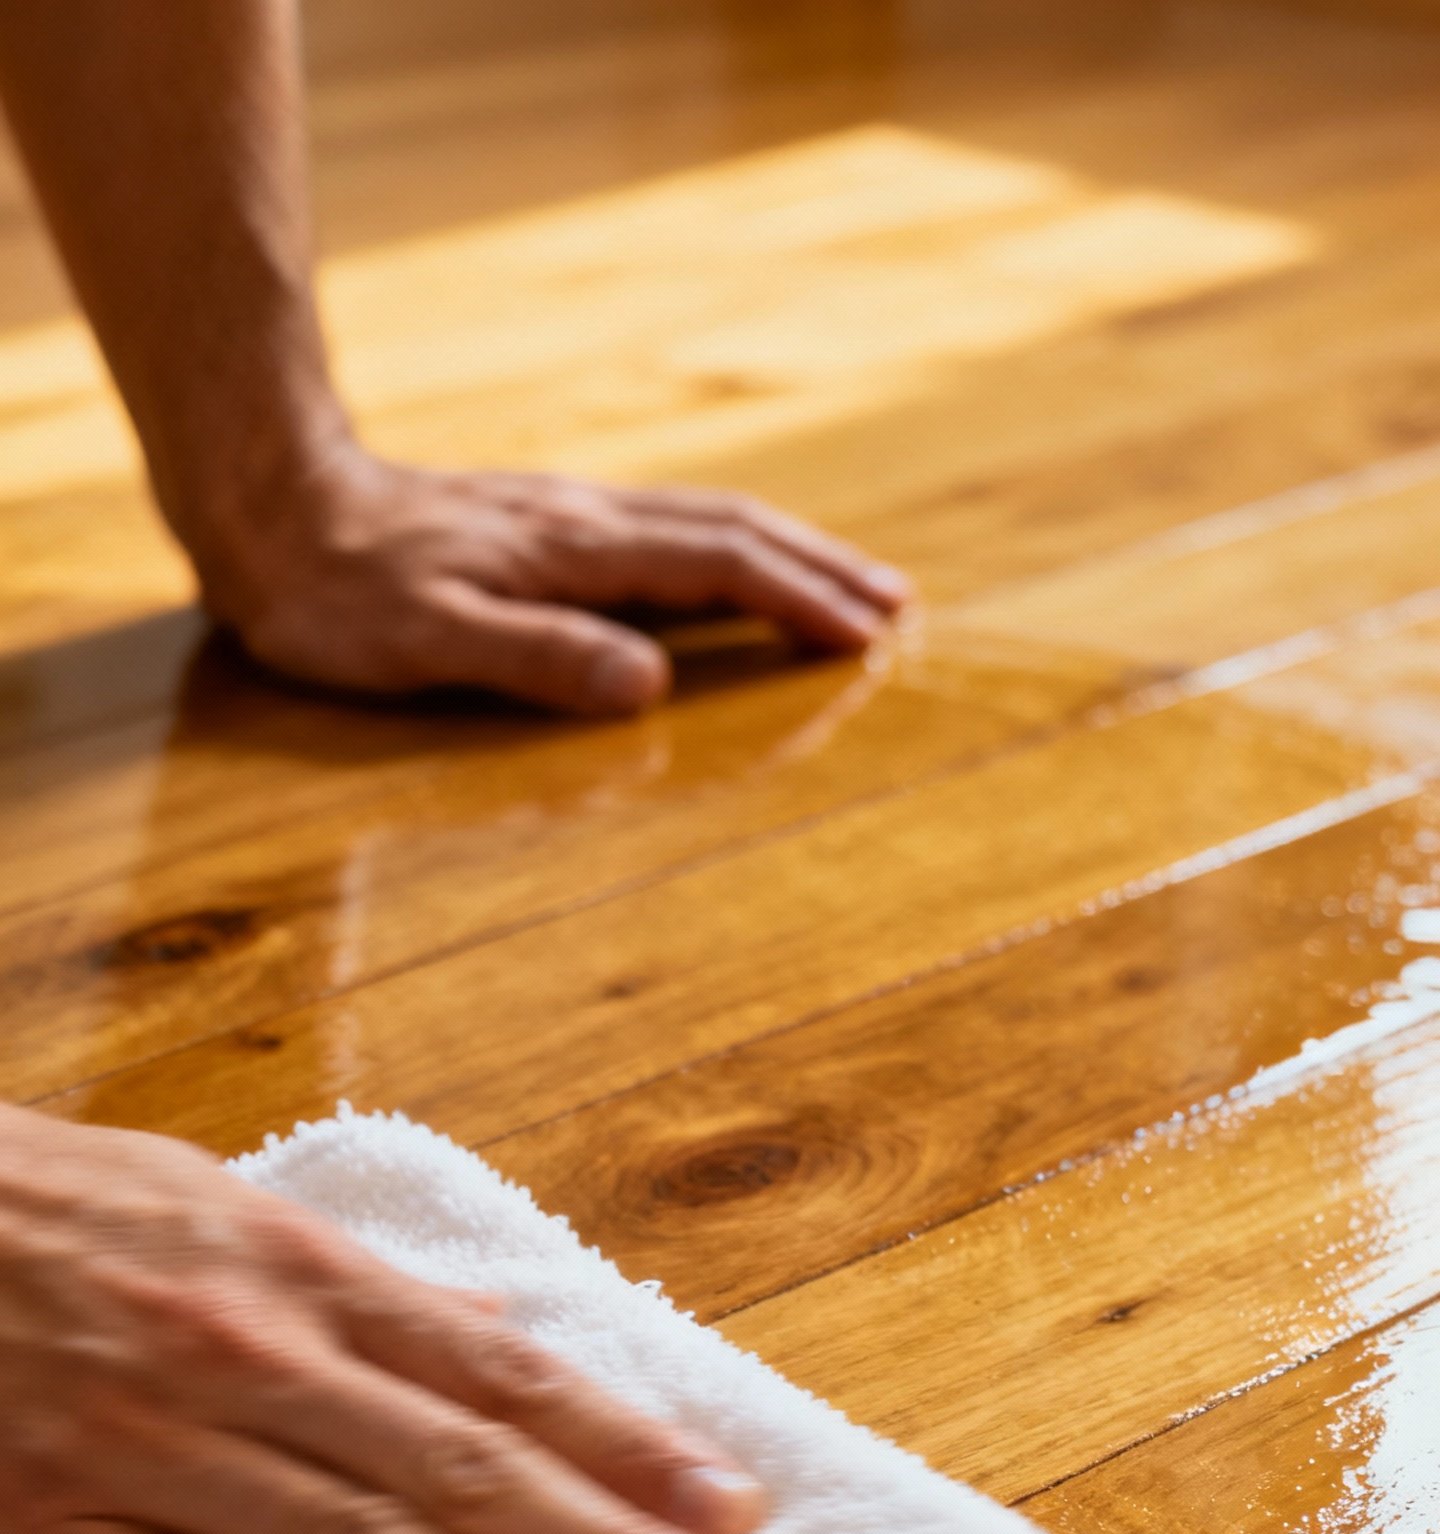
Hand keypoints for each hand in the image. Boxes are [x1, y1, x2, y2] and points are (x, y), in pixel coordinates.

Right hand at [0, 1109, 772, 1533]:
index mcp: (300, 1277)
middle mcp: (250, 1359)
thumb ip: (355, 1289)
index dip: (625, 1447)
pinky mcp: (41, 1525)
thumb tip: (496, 1331)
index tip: (729, 1512)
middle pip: (463, 1473)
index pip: (503, 1376)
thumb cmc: (41, 1207)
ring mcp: (146, 1446)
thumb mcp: (214, 1207)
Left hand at [196, 443, 909, 711]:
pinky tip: (727, 573)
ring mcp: (564, 516)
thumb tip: (650, 685)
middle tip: (897, 607)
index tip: (867, 638)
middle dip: (821, 567)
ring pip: (702, 519)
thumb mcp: (425, 638)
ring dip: (785, 551)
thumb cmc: (334, 592)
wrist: (267, 502)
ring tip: (844, 585)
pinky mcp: (538, 525)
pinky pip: (662, 531)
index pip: (719, 565)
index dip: (799, 600)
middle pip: (732, 527)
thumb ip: (537, 659)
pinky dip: (725, 550)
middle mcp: (584, 520)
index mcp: (575, 549)